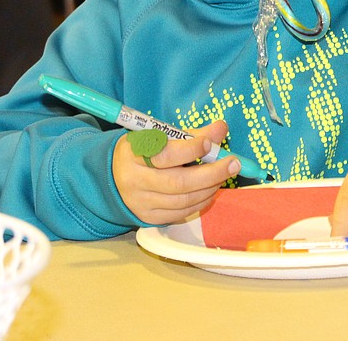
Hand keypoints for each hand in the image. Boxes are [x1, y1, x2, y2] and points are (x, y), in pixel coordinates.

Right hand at [113, 120, 238, 226]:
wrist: (114, 177)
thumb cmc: (143, 152)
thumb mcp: (160, 136)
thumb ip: (191, 134)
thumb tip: (221, 128)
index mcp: (134, 154)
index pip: (164, 155)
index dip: (189, 149)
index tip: (209, 143)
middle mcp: (135, 181)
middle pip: (178, 182)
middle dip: (211, 173)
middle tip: (233, 164)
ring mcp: (141, 203)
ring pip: (183, 200)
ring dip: (210, 187)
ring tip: (224, 174)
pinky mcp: (149, 218)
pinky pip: (181, 213)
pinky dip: (201, 201)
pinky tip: (210, 189)